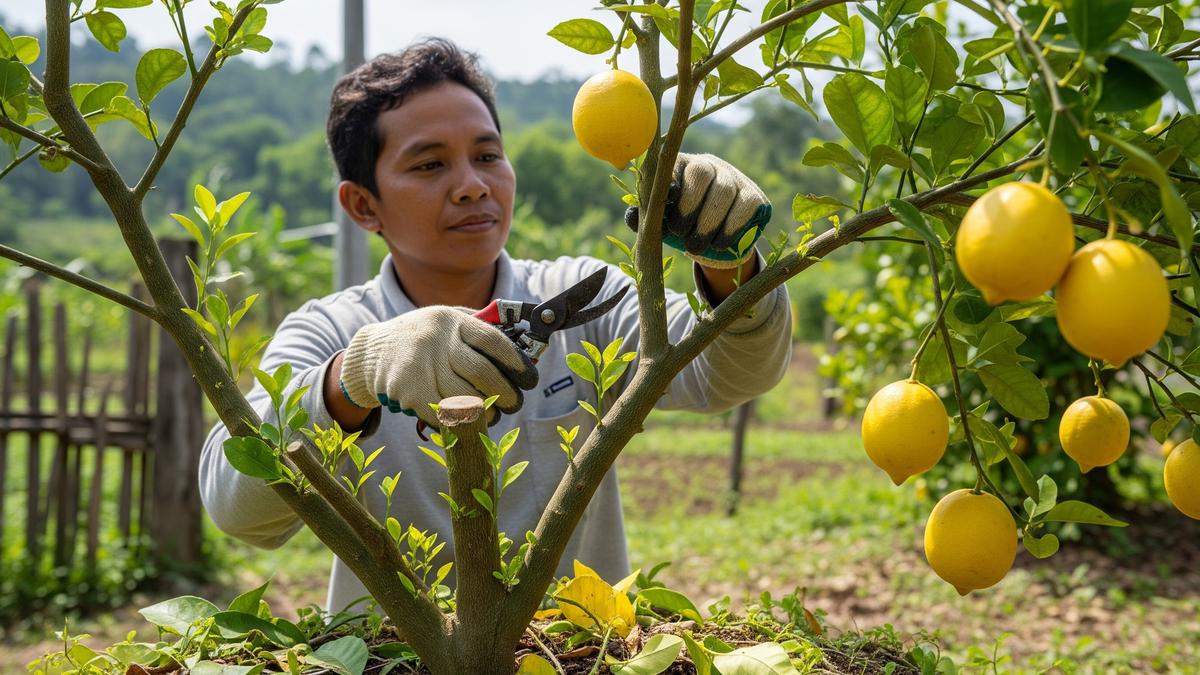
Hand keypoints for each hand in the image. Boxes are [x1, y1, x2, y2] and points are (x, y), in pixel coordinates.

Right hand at [338, 306, 537, 426]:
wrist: (372, 351)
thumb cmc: (423, 338)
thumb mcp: (447, 321)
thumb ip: (479, 329)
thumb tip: (523, 350)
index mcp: (452, 321)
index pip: (493, 340)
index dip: (517, 362)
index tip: (529, 378)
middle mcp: (436, 340)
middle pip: (482, 372)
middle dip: (506, 393)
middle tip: (515, 403)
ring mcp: (420, 366)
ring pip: (465, 398)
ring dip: (485, 413)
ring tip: (493, 415)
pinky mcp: (408, 391)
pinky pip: (443, 414)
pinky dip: (458, 422)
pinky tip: (467, 422)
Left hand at [625, 153, 771, 268]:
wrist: (716, 237)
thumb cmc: (681, 222)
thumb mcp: (661, 219)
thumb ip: (646, 217)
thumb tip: (633, 217)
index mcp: (680, 165)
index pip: (674, 161)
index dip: (670, 178)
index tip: (667, 200)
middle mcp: (708, 165)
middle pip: (701, 172)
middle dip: (688, 206)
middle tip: (679, 233)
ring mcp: (734, 178)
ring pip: (724, 191)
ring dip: (708, 222)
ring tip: (695, 248)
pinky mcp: (753, 195)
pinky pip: (746, 206)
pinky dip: (731, 227)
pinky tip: (719, 244)